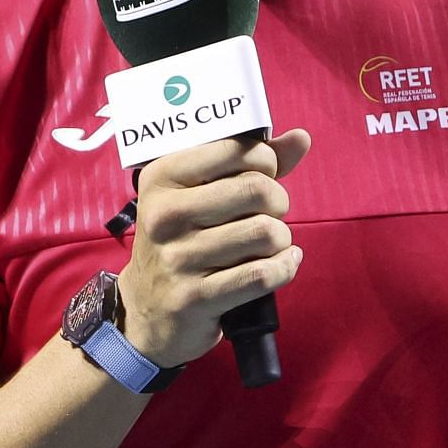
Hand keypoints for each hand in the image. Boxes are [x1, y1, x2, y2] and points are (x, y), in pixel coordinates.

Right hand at [117, 129, 310, 368]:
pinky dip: (284, 267)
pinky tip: (283, 263)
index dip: (266, 162)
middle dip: (278, 201)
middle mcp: (165, 214)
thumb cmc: (183, 240)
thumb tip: (301, 137)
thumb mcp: (199, 194)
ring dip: (281, 239)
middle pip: (258, 190)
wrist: (146, 309)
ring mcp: (178, 258)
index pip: (239, 151)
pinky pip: (262, 274)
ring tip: (269, 243)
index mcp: (162, 176)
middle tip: (269, 213)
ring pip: (266, 233)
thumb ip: (250, 163)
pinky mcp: (195, 297)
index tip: (262, 177)